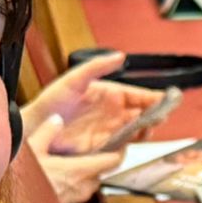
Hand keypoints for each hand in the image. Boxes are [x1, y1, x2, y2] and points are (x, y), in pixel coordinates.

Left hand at [22, 51, 160, 155]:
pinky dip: (132, 144)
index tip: (165, 99)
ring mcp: (109, 129)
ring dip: (146, 130)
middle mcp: (112, 112)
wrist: (36, 127)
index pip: (137, 94)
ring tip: (150, 128)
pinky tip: (136, 141)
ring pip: (136, 130)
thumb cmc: (51, 101)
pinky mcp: (103, 146)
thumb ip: (97, 66)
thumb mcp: (74, 78)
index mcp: (109, 93)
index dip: (152, 98)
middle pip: (141, 114)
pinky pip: (123, 145)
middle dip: (154, 115)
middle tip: (162, 116)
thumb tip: (120, 56)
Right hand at [25, 115, 122, 202]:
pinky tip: (58, 183)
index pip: (112, 161)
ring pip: (89, 186)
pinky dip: (72, 190)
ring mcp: (76, 201)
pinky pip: (77, 197)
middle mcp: (82, 187)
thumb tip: (57, 119)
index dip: (119, 152)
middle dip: (96, 164)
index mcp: (79, 169)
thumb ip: (48, 131)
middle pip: (100, 173)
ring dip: (84, 177)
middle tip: (86, 153)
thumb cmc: (24, 179)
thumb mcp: (33, 149)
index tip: (121, 144)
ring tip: (69, 166)